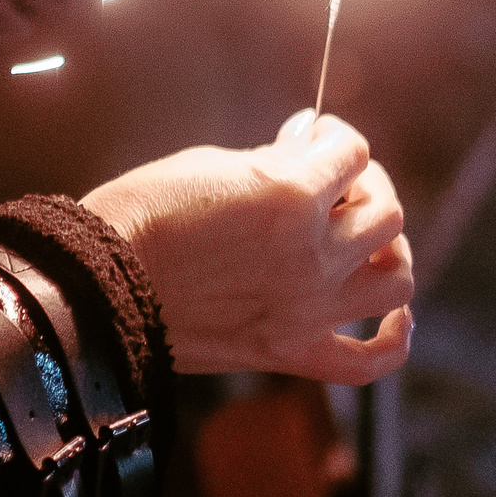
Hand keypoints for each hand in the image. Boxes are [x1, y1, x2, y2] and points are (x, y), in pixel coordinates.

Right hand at [80, 110, 411, 384]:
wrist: (98, 286)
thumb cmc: (144, 213)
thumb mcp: (212, 163)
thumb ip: (273, 161)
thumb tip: (306, 151)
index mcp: (292, 195)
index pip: (352, 152)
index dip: (335, 136)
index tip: (316, 136)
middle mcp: (313, 254)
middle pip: (386, 212)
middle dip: (365, 187)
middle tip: (335, 185)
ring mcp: (308, 309)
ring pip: (396, 278)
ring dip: (387, 252)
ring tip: (362, 241)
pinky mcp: (291, 353)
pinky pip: (370, 360)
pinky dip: (394, 339)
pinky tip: (393, 315)